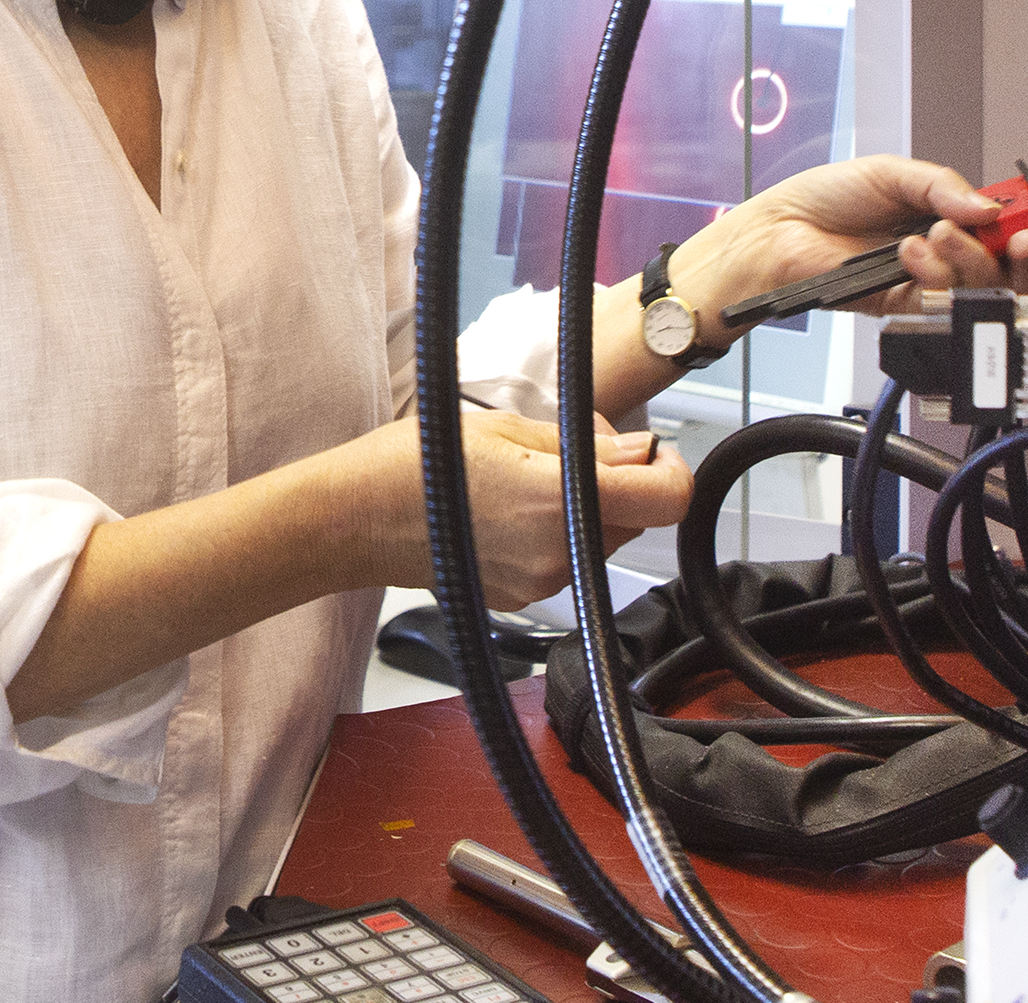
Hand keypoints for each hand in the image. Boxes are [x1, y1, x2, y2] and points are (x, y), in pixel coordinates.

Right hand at [348, 409, 692, 608]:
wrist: (356, 520)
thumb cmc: (418, 464)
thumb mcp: (507, 429)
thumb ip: (585, 445)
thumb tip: (641, 451)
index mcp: (558, 501)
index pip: (666, 498)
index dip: (670, 469)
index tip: (650, 451)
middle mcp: (559, 553)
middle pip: (634, 516)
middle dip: (617, 480)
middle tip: (568, 447)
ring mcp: (541, 582)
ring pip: (601, 537)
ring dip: (585, 506)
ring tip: (527, 477)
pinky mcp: (523, 597)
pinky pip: (566, 557)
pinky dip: (556, 531)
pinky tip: (508, 510)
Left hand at [671, 155, 1027, 324]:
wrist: (777, 233)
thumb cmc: (821, 198)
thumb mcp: (891, 172)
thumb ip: (943, 186)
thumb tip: (986, 206)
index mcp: (942, 210)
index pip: (999, 223)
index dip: (1024, 225)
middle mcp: (939, 248)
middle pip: (1001, 261)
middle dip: (1011, 250)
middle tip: (1010, 236)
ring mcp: (923, 279)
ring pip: (977, 286)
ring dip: (968, 259)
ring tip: (937, 234)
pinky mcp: (904, 306)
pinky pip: (940, 301)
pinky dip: (935, 276)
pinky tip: (913, 254)